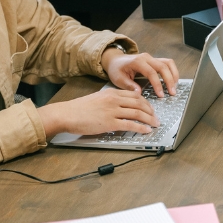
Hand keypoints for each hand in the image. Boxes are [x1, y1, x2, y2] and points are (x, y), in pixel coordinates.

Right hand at [38, 88, 158, 136]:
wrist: (66, 114)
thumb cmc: (78, 109)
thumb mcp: (97, 99)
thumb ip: (110, 101)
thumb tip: (121, 108)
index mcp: (111, 93)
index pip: (134, 95)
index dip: (145, 102)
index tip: (150, 108)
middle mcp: (114, 100)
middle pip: (139, 103)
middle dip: (150, 111)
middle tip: (156, 117)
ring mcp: (112, 111)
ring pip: (137, 113)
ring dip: (149, 119)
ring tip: (155, 124)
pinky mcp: (109, 123)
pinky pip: (130, 125)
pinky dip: (140, 128)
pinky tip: (146, 130)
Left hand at [103, 50, 179, 97]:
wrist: (115, 60)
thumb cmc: (116, 70)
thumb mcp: (119, 79)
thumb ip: (129, 86)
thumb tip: (140, 93)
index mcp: (137, 62)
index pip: (151, 72)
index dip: (157, 84)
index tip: (161, 95)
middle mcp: (146, 57)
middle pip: (163, 67)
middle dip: (169, 80)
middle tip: (172, 93)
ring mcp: (151, 57)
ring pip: (168, 63)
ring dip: (173, 75)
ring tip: (174, 87)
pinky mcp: (154, 60)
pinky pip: (167, 63)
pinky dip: (172, 71)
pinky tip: (173, 81)